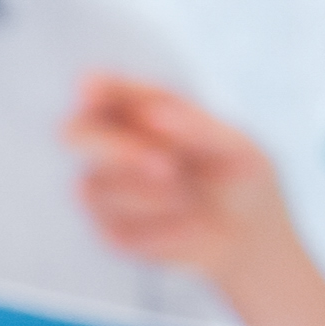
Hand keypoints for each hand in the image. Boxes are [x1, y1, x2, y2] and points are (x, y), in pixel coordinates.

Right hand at [63, 75, 324, 325]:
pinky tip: (185, 225)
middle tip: (167, 167)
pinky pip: (113, 225)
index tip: (93, 90)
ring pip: (95, 185)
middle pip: (75, 133)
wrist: (249, 236)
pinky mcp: (108, 228)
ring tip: (190, 197)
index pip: (102, 90)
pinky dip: (156, 227)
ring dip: (149, 195)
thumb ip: (195, 126)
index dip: (94, 88)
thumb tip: (150, 113)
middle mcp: (111, 144)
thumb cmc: (240, 177)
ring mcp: (105, 186)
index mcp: (138, 111)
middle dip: (114, 148)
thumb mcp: (235, 149)